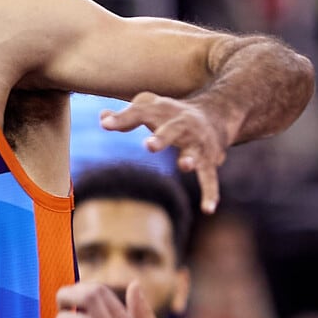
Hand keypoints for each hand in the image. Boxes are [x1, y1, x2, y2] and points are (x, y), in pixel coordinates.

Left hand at [101, 93, 230, 212]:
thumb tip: (102, 118)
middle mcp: (182, 125)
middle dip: (162, 137)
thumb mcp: (150, 107)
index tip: (106, 124)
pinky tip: (208, 209)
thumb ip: (126, 116)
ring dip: (190, 158)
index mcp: (163, 111)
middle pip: (172, 129)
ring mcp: (197, 144)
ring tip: (185, 165)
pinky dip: (210, 192)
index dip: (122, 118)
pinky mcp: (209, 161)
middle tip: (149, 145)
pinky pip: (210, 178)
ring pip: (194, 151)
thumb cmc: (172, 114)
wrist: (215, 115)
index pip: (140, 112)